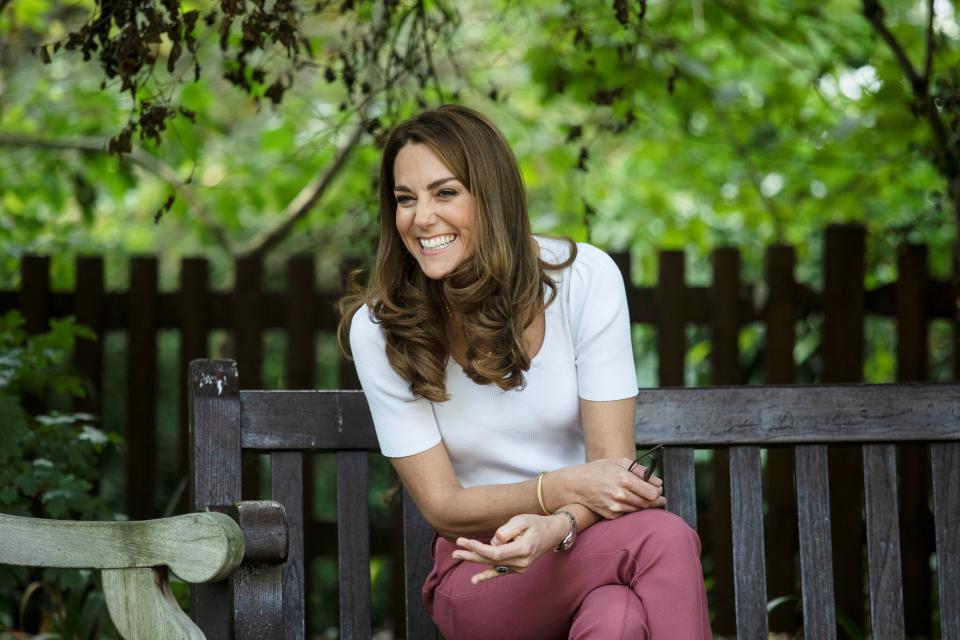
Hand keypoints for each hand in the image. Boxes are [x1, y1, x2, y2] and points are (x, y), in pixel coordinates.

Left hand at [451, 514, 566, 583]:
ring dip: (475, 559)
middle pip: (490, 560)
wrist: (553, 533)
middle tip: (454, 551)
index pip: (495, 552)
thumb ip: (505, 531)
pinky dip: (487, 575)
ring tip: (457, 554)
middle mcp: (521, 562)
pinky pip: (499, 571)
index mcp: (522, 549)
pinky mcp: (518, 568)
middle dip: (471, 554)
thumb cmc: (536, 523)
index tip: (464, 541)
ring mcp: (520, 567)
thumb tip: (493, 542)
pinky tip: (474, 580)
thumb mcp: (522, 520)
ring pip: (493, 564)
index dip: (478, 548)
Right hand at [551, 459, 664, 518]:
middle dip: (655, 500)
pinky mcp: (611, 515)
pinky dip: (632, 508)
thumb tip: (658, 482)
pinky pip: (629, 513)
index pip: (652, 492)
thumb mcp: (619, 462)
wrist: (577, 485)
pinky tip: (628, 501)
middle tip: (658, 496)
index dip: (658, 491)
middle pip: (648, 503)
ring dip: (644, 504)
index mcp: (624, 479)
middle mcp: (621, 495)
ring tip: (642, 496)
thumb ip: (640, 471)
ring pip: (640, 510)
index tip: (658, 488)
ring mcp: (616, 507)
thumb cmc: (598, 470)